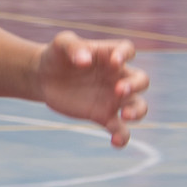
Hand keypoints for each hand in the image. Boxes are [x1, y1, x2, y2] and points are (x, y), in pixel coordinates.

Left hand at [35, 31, 149, 145]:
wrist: (44, 78)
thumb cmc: (56, 56)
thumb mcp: (61, 44)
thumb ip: (73, 47)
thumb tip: (84, 60)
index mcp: (109, 55)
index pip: (127, 50)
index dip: (125, 55)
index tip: (114, 61)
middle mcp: (117, 76)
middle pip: (141, 80)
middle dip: (135, 85)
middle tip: (119, 90)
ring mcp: (113, 98)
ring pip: (138, 105)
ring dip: (138, 111)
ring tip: (125, 116)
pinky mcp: (104, 116)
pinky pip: (121, 129)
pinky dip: (122, 137)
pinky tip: (115, 142)